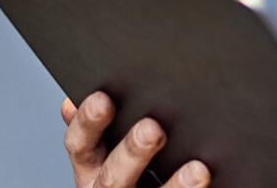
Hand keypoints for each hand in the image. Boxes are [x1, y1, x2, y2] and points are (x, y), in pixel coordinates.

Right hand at [61, 91, 210, 187]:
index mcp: (92, 166)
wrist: (168, 184)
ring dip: (173, 185)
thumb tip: (72, 101)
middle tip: (152, 128)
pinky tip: (204, 176)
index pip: (80, 144)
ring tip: (197, 169)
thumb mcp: (112, 145)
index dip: (88, 123)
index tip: (102, 98)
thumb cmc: (141, 160)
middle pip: (112, 175)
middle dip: (132, 152)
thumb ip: (100, 127)